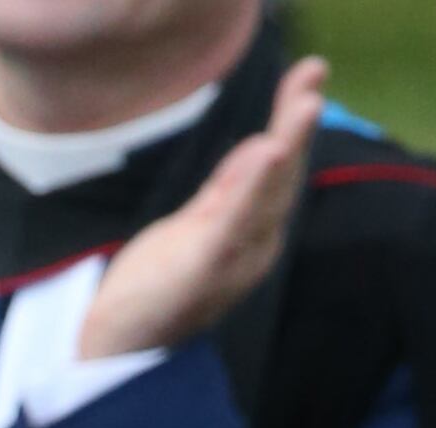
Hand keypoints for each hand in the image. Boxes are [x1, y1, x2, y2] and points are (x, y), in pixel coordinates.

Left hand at [77, 57, 323, 360]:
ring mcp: (235, 257)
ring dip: (288, 143)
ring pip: (268, 191)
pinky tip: (268, 151)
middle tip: (313, 74)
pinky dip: (253, 184)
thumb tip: (262, 146)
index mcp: (252, 234)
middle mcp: (254, 244)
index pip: (274, 171)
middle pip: (281, 174)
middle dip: (297, 123)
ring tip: (305, 103)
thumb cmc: (158, 287)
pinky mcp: (207, 265)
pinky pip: (235, 219)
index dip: (290, 125)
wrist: (121, 344)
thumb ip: (228, 190)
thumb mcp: (196, 225)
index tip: (305, 82)